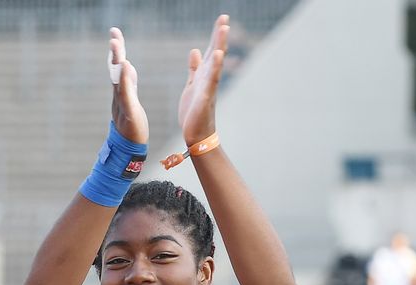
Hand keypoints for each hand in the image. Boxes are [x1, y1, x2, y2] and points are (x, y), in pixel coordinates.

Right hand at [109, 28, 148, 143]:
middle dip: (115, 52)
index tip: (115, 33)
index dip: (117, 50)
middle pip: (116, 70)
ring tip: (116, 44)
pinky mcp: (129, 112)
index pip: (119, 67)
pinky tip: (126, 67)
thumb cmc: (132, 127)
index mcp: (122, 92)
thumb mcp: (131, 100)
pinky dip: (126, 81)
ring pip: (119, 79)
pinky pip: (126, 95)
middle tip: (114, 34)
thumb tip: (128, 68)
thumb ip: (129, 85)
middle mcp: (120, 95)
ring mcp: (122, 103)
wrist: (129, 149)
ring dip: (118, 61)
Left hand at [178, 15, 228, 146]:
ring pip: (215, 64)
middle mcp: (209, 79)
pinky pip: (211, 81)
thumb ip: (194, 69)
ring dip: (219, 46)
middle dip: (219, 37)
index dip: (215, 36)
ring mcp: (208, 88)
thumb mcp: (191, 85)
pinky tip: (217, 55)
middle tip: (224, 18)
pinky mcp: (205, 98)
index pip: (210, 51)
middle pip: (215, 54)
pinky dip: (214, 68)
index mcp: (204, 76)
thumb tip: (194, 51)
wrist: (196, 134)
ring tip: (224, 30)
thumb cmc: (194, 112)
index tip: (222, 19)